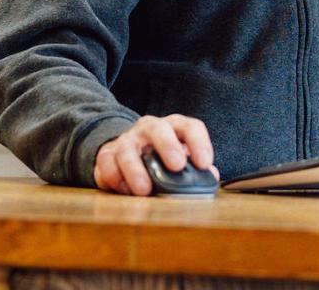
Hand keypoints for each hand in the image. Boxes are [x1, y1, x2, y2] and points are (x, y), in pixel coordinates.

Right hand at [94, 113, 217, 194]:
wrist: (125, 152)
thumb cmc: (160, 159)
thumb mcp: (180, 161)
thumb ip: (195, 169)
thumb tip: (211, 176)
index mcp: (173, 127)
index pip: (189, 127)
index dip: (199, 142)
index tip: (205, 163)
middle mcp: (150, 128)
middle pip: (159, 128)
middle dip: (168, 145)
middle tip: (177, 165)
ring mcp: (127, 140)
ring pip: (128, 148)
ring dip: (136, 169)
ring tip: (144, 190)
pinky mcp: (107, 154)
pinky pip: (107, 163)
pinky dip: (116, 178)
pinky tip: (125, 191)